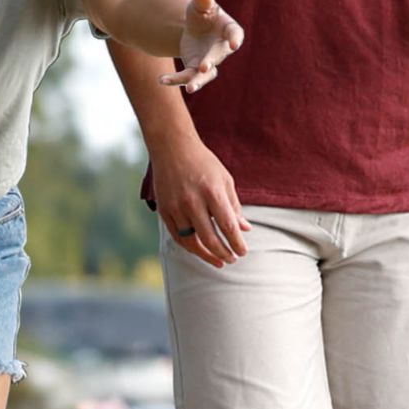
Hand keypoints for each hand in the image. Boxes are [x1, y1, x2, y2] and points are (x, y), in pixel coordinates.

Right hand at [153, 137, 249, 267]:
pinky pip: (177, 236)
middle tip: (232, 259)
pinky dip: (189, 247)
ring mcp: (176, 207)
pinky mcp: (164, 210)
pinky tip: (200, 251)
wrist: (172, 147)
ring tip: (218, 261)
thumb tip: (244, 229)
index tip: (242, 252)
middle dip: (223, 253)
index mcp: (212, 192)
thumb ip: (234, 206)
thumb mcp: (224, 180)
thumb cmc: (203, 163)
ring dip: (207, 255)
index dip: (236, 243)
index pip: (227, 226)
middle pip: (210, 238)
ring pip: (191, 241)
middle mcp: (192, 201)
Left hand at [161, 0, 243, 92]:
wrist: (194, 28)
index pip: (235, 34)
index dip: (235, 39)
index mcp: (228, 29)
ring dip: (197, 82)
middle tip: (204, 68)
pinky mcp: (195, 69)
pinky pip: (186, 77)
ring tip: (189, 89)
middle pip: (217, 57)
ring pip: (205, 75)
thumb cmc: (202, 14)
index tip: (234, 44)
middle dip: (211, 62)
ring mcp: (209, 62)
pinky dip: (175, 80)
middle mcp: (221, 49)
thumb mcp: (200, 5)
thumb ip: (203, 2)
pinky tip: (161, 79)